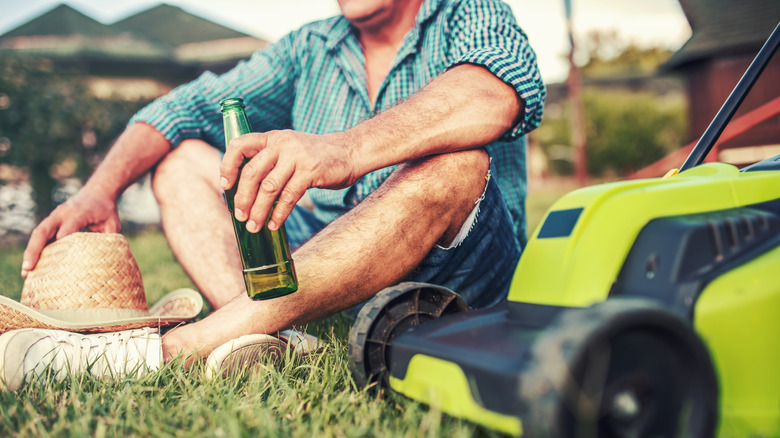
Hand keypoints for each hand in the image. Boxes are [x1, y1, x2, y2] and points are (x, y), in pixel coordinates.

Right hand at [22, 189, 119, 276]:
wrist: (98, 192)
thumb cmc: (106, 211)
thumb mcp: (112, 224)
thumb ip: (108, 239)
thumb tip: (103, 261)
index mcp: (79, 212)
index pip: (68, 227)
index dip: (63, 240)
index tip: (58, 258)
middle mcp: (62, 214)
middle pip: (43, 230)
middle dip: (34, 250)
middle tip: (28, 269)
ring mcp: (54, 217)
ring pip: (38, 234)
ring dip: (30, 252)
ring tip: (25, 272)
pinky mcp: (52, 222)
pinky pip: (40, 236)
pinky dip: (35, 250)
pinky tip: (32, 266)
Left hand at [219, 129, 359, 231]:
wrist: (350, 151)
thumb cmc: (316, 156)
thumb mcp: (290, 149)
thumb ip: (270, 161)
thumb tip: (245, 191)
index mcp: (272, 138)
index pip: (239, 145)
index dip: (228, 165)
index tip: (225, 186)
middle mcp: (282, 144)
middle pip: (252, 173)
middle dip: (242, 198)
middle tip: (240, 216)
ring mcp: (297, 157)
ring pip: (269, 188)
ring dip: (258, 210)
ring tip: (254, 226)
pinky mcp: (311, 171)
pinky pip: (289, 196)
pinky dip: (279, 213)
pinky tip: (274, 224)